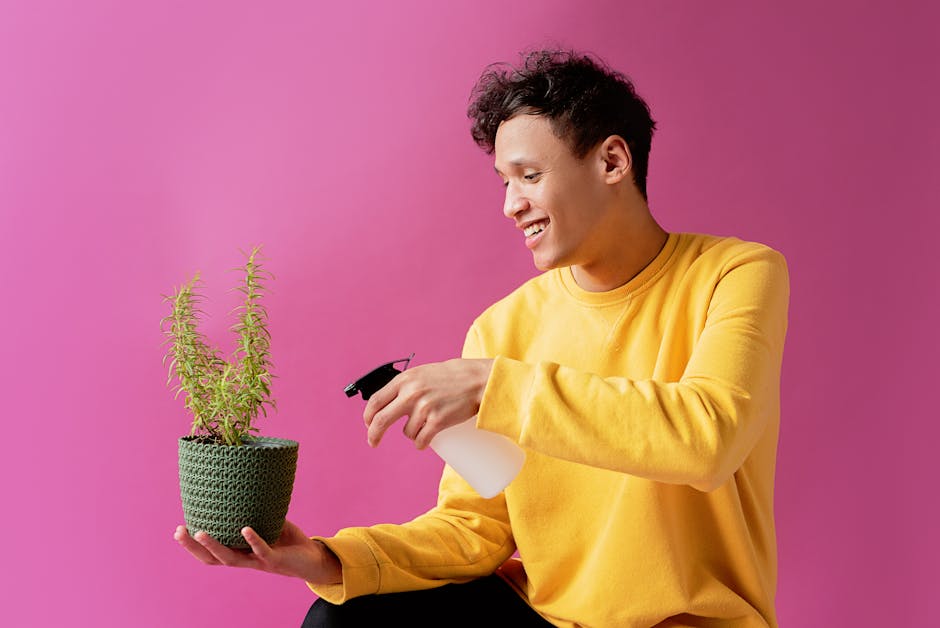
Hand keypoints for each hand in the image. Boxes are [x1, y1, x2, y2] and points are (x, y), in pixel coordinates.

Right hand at [173, 520, 341, 584]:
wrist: (311, 558)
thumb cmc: (286, 540)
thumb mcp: (268, 522)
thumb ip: (255, 508)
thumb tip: (245, 482)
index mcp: (239, 552)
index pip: (210, 553)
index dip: (192, 546)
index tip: (177, 530)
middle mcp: (244, 560)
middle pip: (212, 558)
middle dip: (193, 547)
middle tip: (178, 531)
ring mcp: (258, 561)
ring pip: (230, 558)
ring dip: (214, 546)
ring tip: (199, 532)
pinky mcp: (274, 560)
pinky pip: (261, 550)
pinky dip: (253, 539)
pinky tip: (244, 528)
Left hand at [363, 358, 493, 448]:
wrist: (478, 380)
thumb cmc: (452, 376)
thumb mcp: (423, 373)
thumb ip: (406, 386)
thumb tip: (389, 403)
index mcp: (405, 380)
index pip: (376, 401)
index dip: (368, 416)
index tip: (368, 424)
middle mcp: (411, 393)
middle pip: (381, 420)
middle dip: (374, 434)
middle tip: (373, 442)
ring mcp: (424, 408)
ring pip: (406, 432)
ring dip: (412, 433)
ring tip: (426, 424)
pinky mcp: (437, 422)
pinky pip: (421, 441)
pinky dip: (421, 443)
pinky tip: (425, 440)